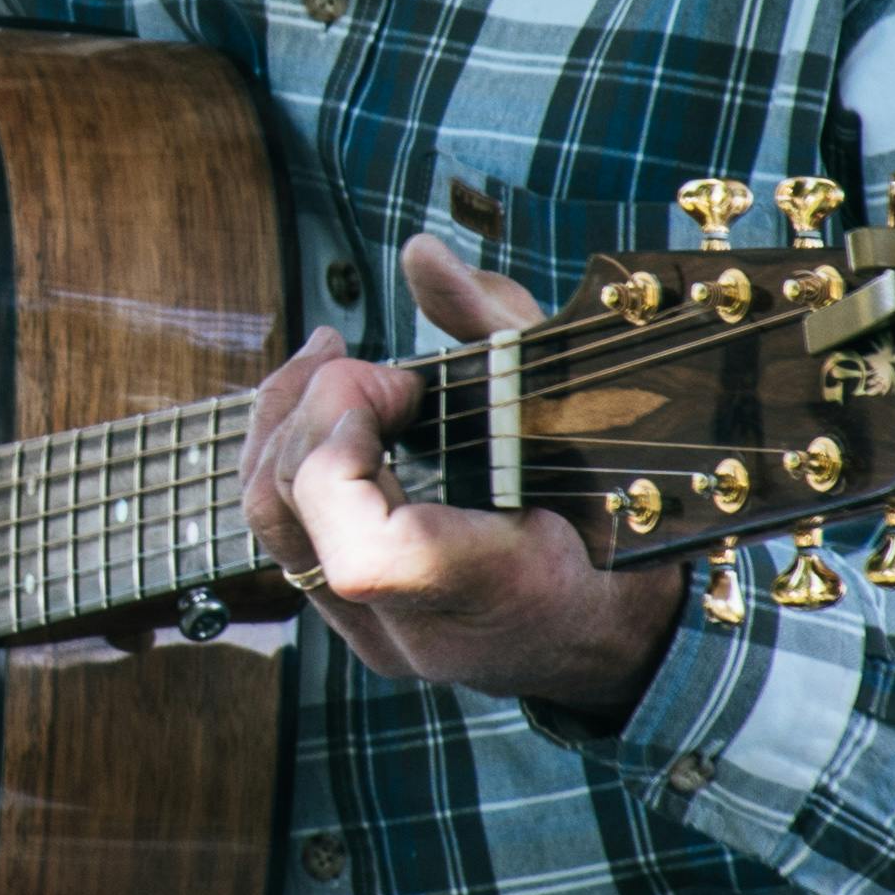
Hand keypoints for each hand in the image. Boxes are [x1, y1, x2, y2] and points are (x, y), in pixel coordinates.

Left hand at [243, 236, 688, 720]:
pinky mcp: (353, 622)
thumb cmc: (623, 510)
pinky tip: (329, 408)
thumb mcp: (582, 404)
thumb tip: (418, 256)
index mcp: (497, 592)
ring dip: (285, 422)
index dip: (343, 447)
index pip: (364, 554)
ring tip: (331, 361)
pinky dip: (295, 456)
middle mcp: (422, 633)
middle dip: (309, 408)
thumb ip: (495, 329)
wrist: (619, 624)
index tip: (397, 382)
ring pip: (271, 523)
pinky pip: (288, 533)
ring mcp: (379, 638)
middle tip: (366, 361)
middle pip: (295, 516)